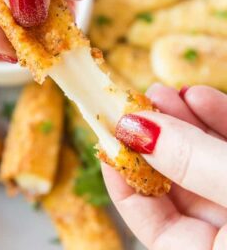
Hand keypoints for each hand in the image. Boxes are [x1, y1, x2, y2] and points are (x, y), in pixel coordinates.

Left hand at [102, 84, 226, 249]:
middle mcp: (219, 230)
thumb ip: (190, 162)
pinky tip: (198, 96)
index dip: (120, 176)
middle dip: (153, 136)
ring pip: (201, 157)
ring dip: (182, 120)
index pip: (144, 217)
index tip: (108, 137)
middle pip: (173, 178)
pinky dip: (217, 120)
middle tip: (135, 105)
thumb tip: (135, 129)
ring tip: (162, 92)